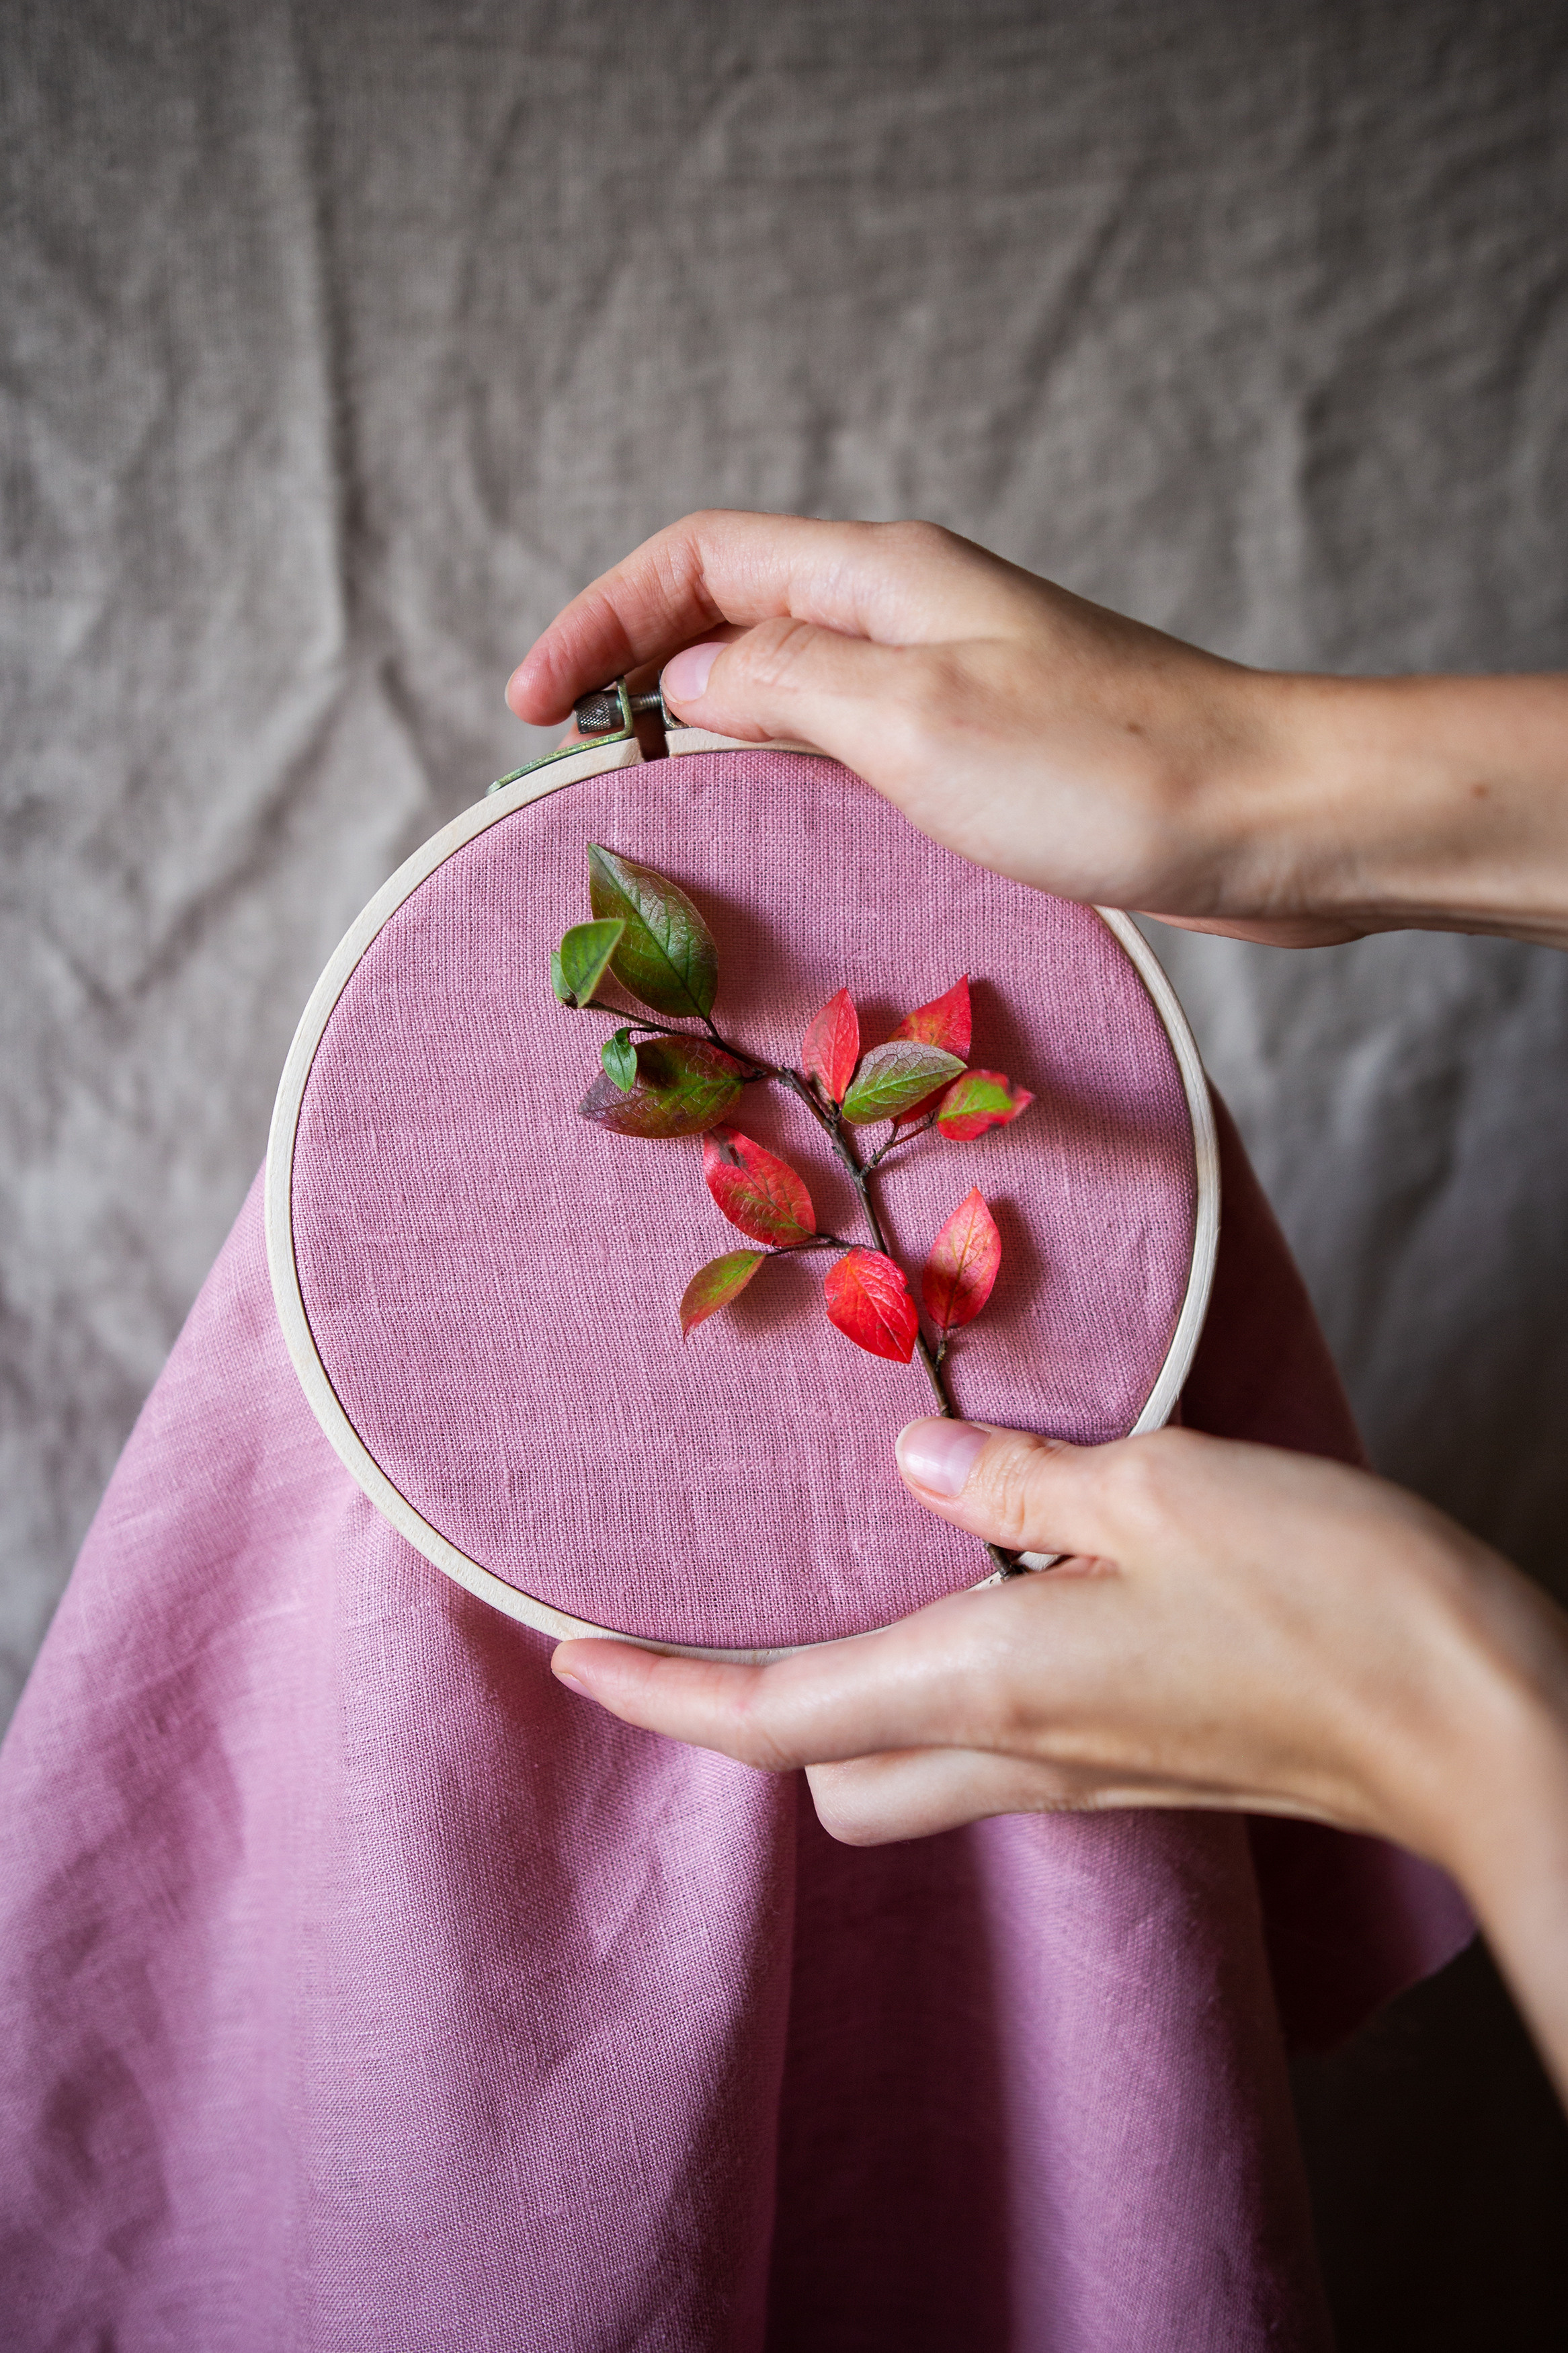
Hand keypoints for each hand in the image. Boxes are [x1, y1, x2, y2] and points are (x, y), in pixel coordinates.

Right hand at [509, 511, 1567, 950]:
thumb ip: (782, 684)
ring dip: (708, 717)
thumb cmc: (1101, 769)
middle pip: (733, 604)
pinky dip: (784, 761)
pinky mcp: (991, 741)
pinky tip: (777, 820)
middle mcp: (910, 607)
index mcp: (880, 574)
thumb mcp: (908, 720)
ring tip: (650, 789)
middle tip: (579, 761)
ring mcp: (952, 672)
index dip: (600, 621)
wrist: (1268, 817)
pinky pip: (850, 732)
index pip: (695, 558)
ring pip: (790, 673)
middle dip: (639, 665)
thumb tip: (692, 677)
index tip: (532, 709)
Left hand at [552, 1418, 1567, 2099]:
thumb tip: (913, 1467)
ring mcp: (1081, 1782)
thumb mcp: (1162, 1484)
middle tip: (712, 1613)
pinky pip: (990, 1750)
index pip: (771, 1716)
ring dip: (844, 1702)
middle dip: (749, 1711)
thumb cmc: (1333, 1595)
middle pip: (823, 1775)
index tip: (566, 1659)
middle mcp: (1017, 1757)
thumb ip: (1019, 1476)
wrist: (1478, 1719)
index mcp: (990, 1685)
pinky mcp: (1139, 1771)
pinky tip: (983, 1593)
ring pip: (903, 1774)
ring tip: (836, 1587)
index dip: (654, 1693)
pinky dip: (940, 1686)